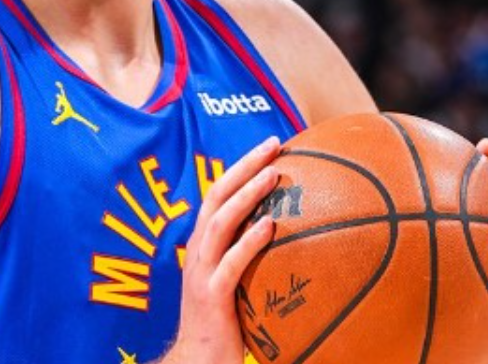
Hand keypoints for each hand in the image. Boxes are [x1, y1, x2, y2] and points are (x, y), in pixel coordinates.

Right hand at [157, 136, 280, 363]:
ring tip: (273, 174)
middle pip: (216, 196)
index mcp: (202, 244)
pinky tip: (270, 226)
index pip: (218, 194)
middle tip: (274, 144)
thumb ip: (249, 256)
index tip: (270, 146)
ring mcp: (201, 272)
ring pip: (221, 223)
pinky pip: (232, 264)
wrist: (198, 361)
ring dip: (247, 195)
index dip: (241, 167)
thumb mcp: (233, 281)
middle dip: (244, 166)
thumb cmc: (222, 321)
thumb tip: (289, 233)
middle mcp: (197, 251)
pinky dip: (250, 242)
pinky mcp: (212, 296)